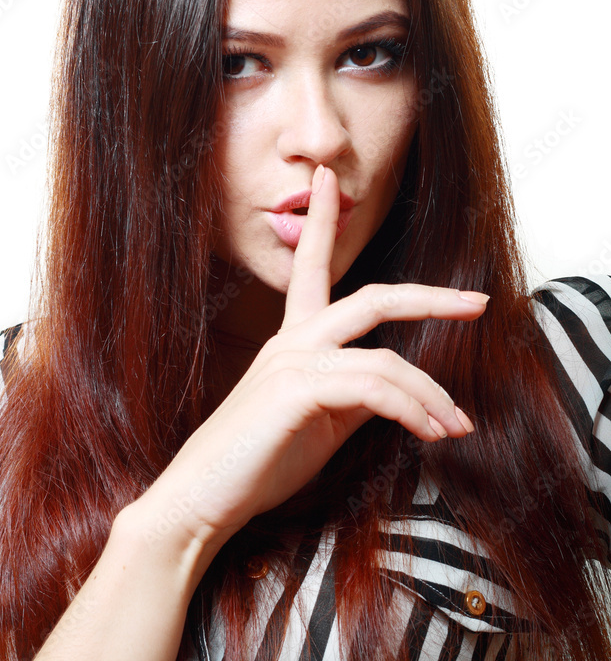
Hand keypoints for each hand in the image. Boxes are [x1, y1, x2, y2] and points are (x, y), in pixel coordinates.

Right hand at [131, 165, 485, 553]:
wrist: (201, 502)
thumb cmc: (257, 461)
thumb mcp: (319, 420)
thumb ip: (355, 394)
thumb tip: (397, 387)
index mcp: (294, 339)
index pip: (313, 266)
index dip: (324, 219)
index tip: (330, 179)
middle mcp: (293, 340)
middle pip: (373, 297)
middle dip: (431, 297)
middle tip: (479, 301)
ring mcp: (292, 362)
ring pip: (385, 357)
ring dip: (432, 394)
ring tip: (456, 425)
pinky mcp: (295, 390)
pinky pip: (373, 388)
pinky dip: (412, 411)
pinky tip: (430, 434)